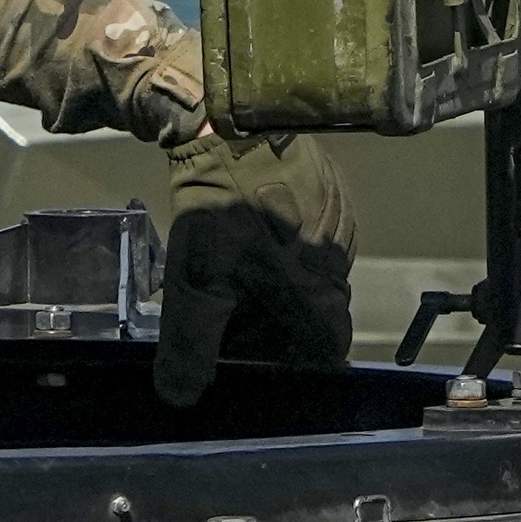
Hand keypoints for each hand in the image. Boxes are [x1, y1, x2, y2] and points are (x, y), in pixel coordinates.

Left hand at [157, 127, 359, 407]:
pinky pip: (311, 240)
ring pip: (314, 277)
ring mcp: (338, 223)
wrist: (232, 123)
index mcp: (317, 292)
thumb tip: (181, 398)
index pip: (325, 353)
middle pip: (317, 316)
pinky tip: (247, 242)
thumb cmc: (221, 209)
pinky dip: (283, 252)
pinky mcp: (329, 194)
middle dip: (279, 327)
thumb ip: (191, 347)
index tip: (261, 364)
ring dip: (281, 288)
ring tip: (235, 279)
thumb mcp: (196, 285)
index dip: (294, 365)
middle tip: (233, 321)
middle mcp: (339, 261)